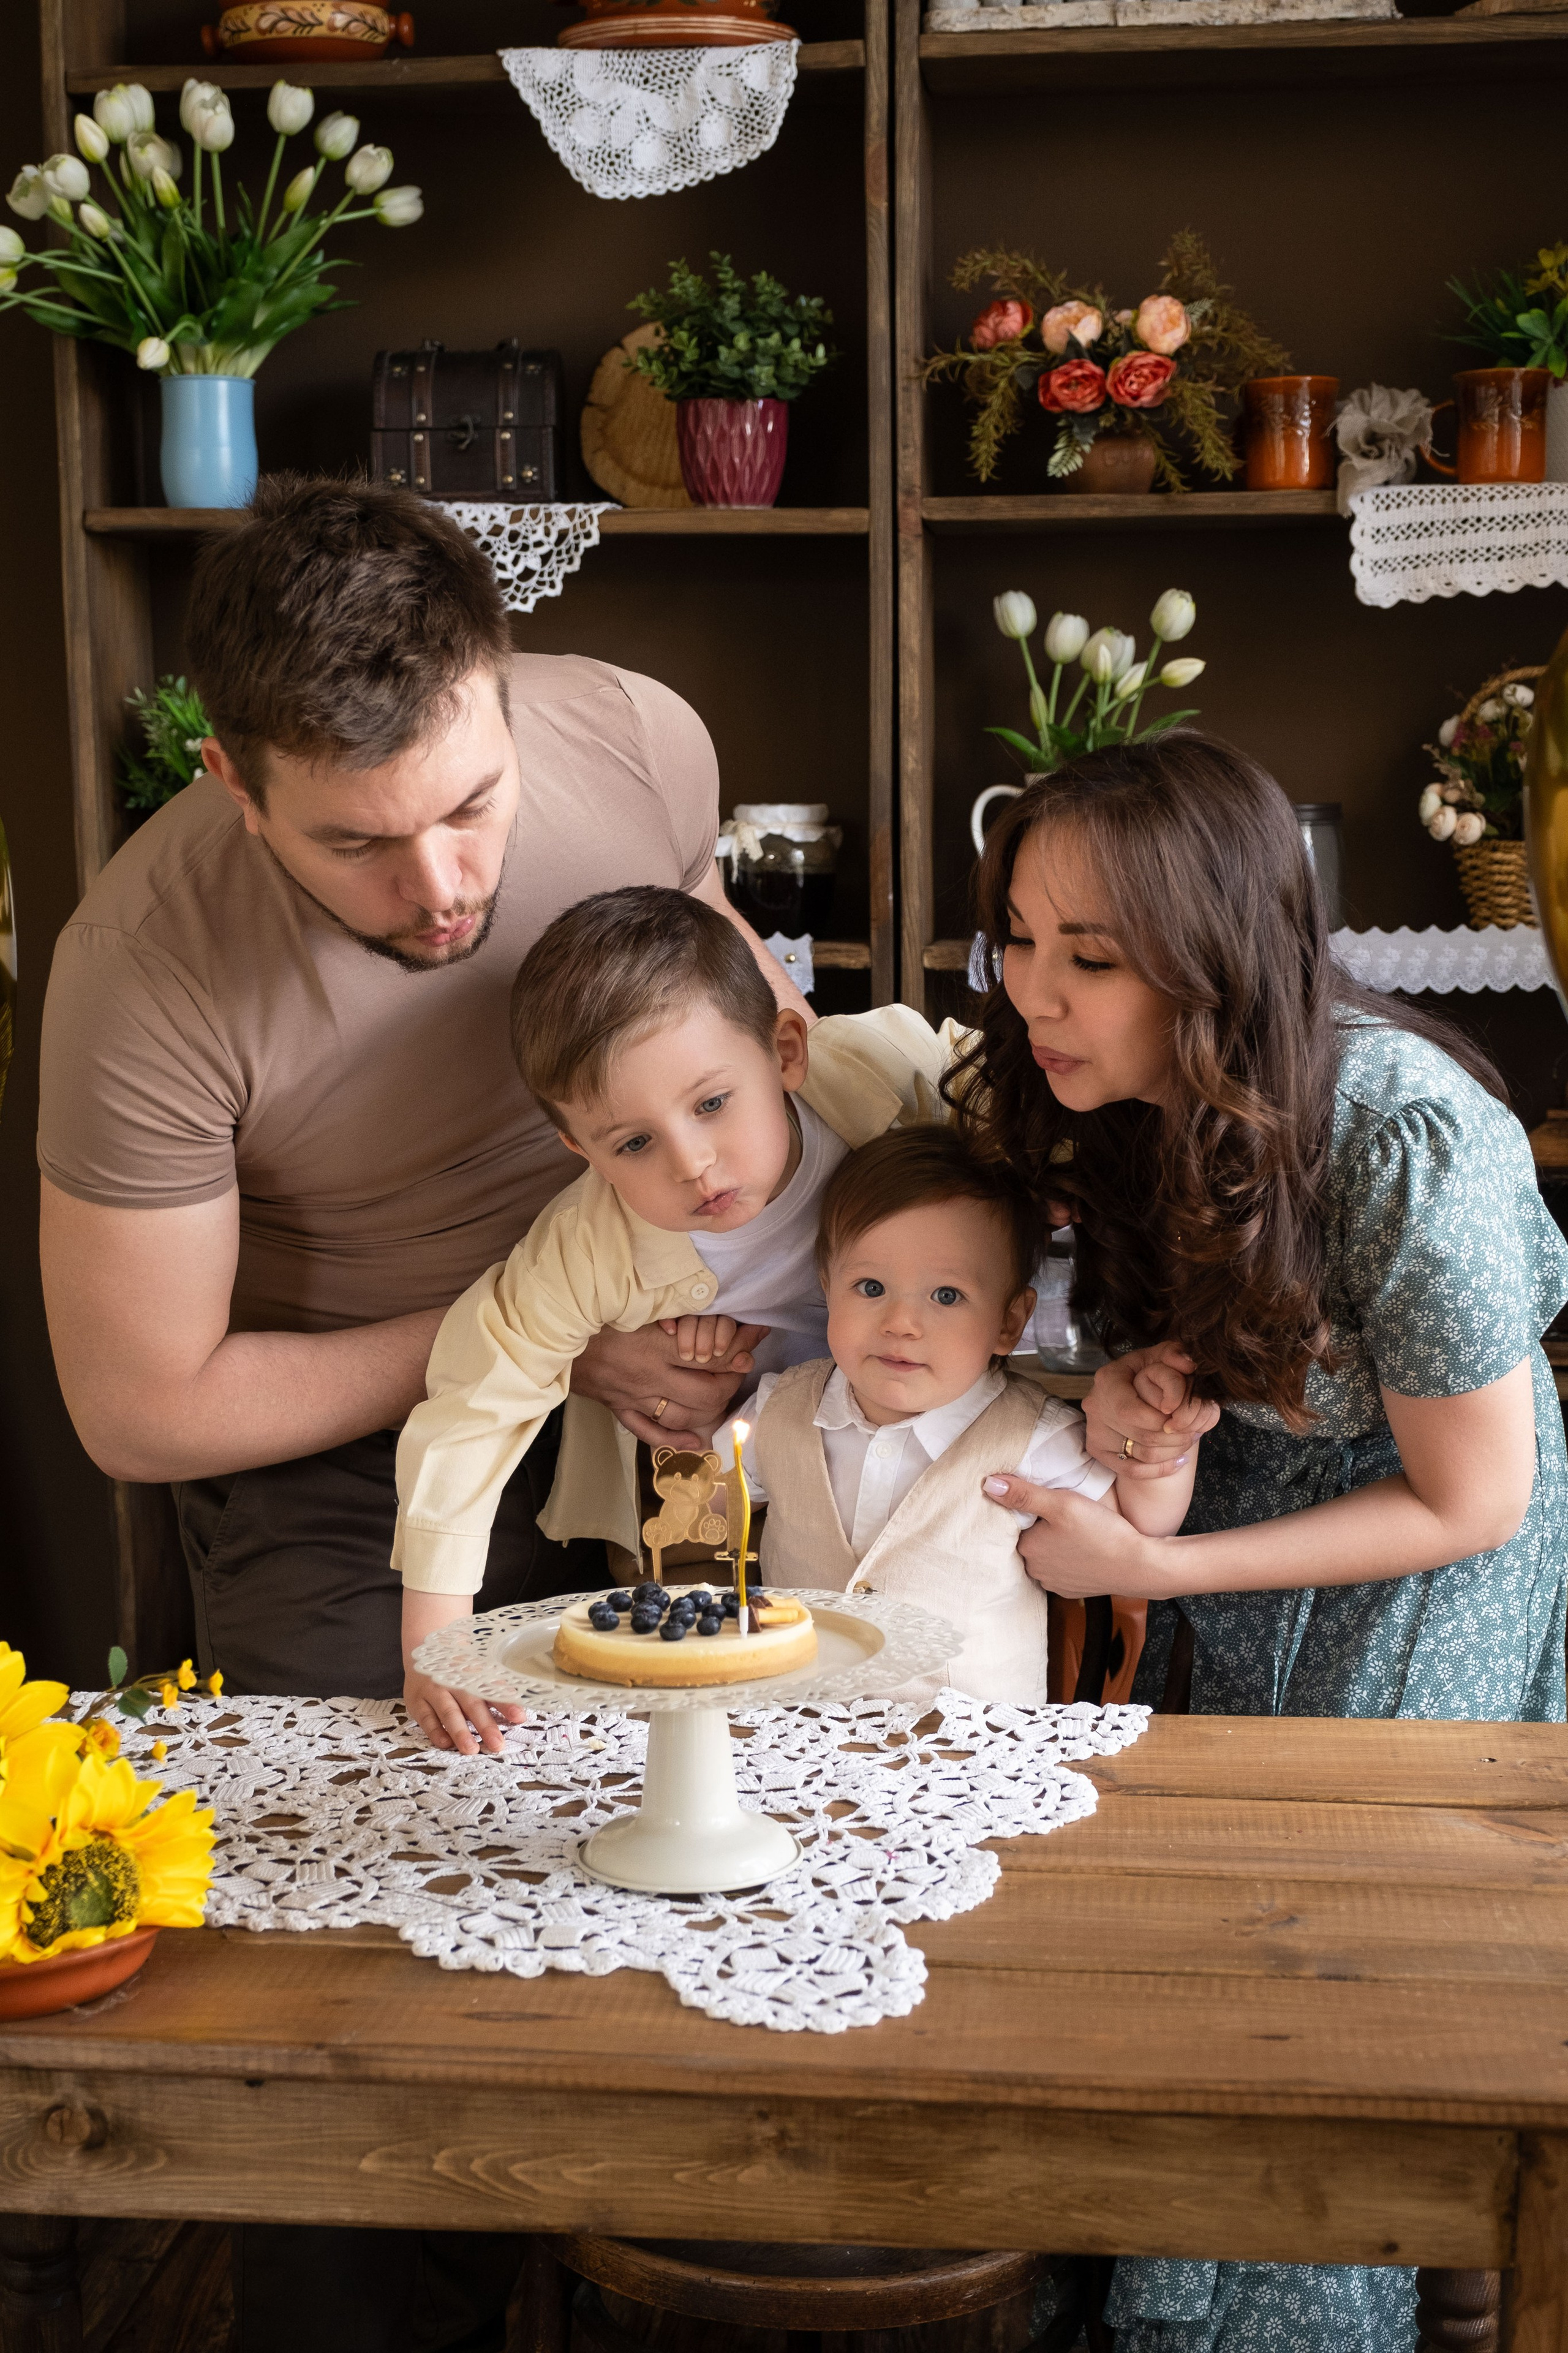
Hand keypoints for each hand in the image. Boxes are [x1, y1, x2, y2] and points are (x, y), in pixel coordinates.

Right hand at [403, 1666, 523, 1758]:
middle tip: (497, 1744)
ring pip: (448, 1712)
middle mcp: (454, 1681)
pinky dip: (436, 1732)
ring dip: (460, 1731)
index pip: (492, 1689)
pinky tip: (446, 1744)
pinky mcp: (416, 1701)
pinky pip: (426, 1718)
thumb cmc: (457, 1668)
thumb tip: (519, 1714)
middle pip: (471, 1703)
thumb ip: (494, 1691)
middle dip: (485, 1725)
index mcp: (472, 1672)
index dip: (506, 1704)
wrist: (422, 1651)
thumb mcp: (475, 1672)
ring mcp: (433, 1690)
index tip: (520, 1718)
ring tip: (471, 1749)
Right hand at [571, 1319, 769, 1449]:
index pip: (711, 1355)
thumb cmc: (589, 1311)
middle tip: (742, 1364)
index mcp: (654, 1347)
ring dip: (710, 1408)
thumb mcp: (629, 1302)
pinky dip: (674, 1441)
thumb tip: (698, 1309)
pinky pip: (649, 1432)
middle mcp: (649, 1378)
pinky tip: (694, 1442)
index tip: (756, 1334)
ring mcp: (634, 1398)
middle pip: (706, 1391)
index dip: (739, 1346)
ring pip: (684, 1414)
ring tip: (726, 1393)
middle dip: (731, 1379)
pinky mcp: (618, 1408)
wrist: (546, 1335)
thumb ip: (664, 1307)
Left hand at [984, 1475, 1174, 1599]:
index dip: (1032, 1510)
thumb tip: (988, 1484)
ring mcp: (1055, 1584)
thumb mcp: (1061, 1503)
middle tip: (1066, 1514)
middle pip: (1031, 1541)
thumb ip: (1023, 1493)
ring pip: (1047, 1556)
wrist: (1138, 1565)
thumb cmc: (1100, 1531)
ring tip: (1077, 1531)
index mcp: (1027, 1549)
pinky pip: (1063, 1570)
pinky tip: (1085, 1549)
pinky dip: (1070, 1560)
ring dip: (1056, 1545)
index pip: (1017, 1524)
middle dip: (1043, 1528)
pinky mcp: (1073, 1591)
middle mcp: (1035, 1571)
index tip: (1049, 1501)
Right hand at [1085, 1345, 1219, 1479]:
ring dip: (1173, 1451)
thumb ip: (1174, 1353)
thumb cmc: (1146, 1370)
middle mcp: (1096, 1406)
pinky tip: (1178, 1459)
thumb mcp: (1159, 1355)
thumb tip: (1187, 1365)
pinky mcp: (1099, 1450)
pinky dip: (1160, 1468)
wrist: (1126, 1389)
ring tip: (1188, 1440)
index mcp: (1107, 1379)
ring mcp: (1095, 1431)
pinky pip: (1132, 1470)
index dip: (1160, 1419)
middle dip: (1175, 1436)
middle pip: (1142, 1435)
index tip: (1179, 1415)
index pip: (1131, 1410)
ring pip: (1142, 1454)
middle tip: (1194, 1431)